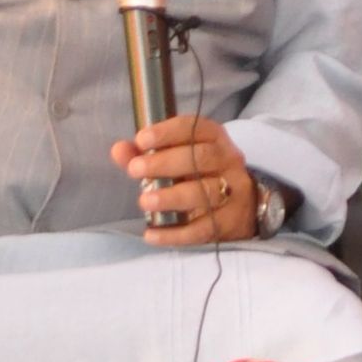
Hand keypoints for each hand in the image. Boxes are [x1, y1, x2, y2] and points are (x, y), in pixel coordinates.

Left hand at [113, 116, 259, 245]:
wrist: (243, 206)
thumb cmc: (201, 175)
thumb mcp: (178, 159)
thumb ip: (146, 154)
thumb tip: (119, 150)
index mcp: (215, 139)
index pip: (196, 128)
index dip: (168, 132)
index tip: (141, 139)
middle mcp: (228, 161)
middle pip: (202, 157)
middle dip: (165, 163)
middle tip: (135, 170)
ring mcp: (233, 192)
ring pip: (206, 193)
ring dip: (172, 197)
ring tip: (145, 202)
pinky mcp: (229, 222)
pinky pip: (203, 229)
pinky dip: (175, 233)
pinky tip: (152, 234)